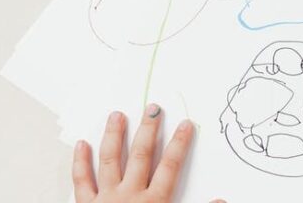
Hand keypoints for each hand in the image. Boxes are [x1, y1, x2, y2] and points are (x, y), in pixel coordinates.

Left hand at [72, 104, 222, 202]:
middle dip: (148, 130)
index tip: (186, 124)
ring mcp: (106, 200)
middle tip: (152, 108)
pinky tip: (81, 144)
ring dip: (114, 136)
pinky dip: (80, 162)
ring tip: (116, 115)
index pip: (171, 166)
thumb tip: (222, 200)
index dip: (180, 143)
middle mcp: (130, 196)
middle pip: (141, 155)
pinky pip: (81, 181)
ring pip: (110, 160)